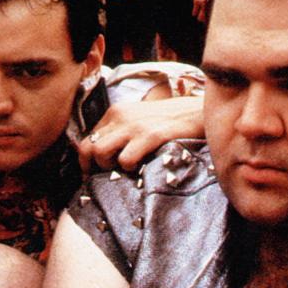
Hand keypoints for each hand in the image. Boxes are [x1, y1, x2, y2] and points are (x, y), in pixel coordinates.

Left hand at [78, 96, 203, 171]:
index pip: (88, 138)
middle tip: (105, 176)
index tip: (94, 172)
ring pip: (99, 152)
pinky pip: (125, 159)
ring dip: (107, 167)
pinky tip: (140, 168)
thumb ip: (121, 132)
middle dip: (92, 166)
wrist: (200, 111)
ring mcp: (134, 126)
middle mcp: (120, 117)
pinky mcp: (151, 135)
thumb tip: (103, 154)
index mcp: (116, 113)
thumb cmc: (169, 120)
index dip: (88, 159)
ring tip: (123, 170)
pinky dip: (128, 169)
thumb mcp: (139, 119)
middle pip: (88, 146)